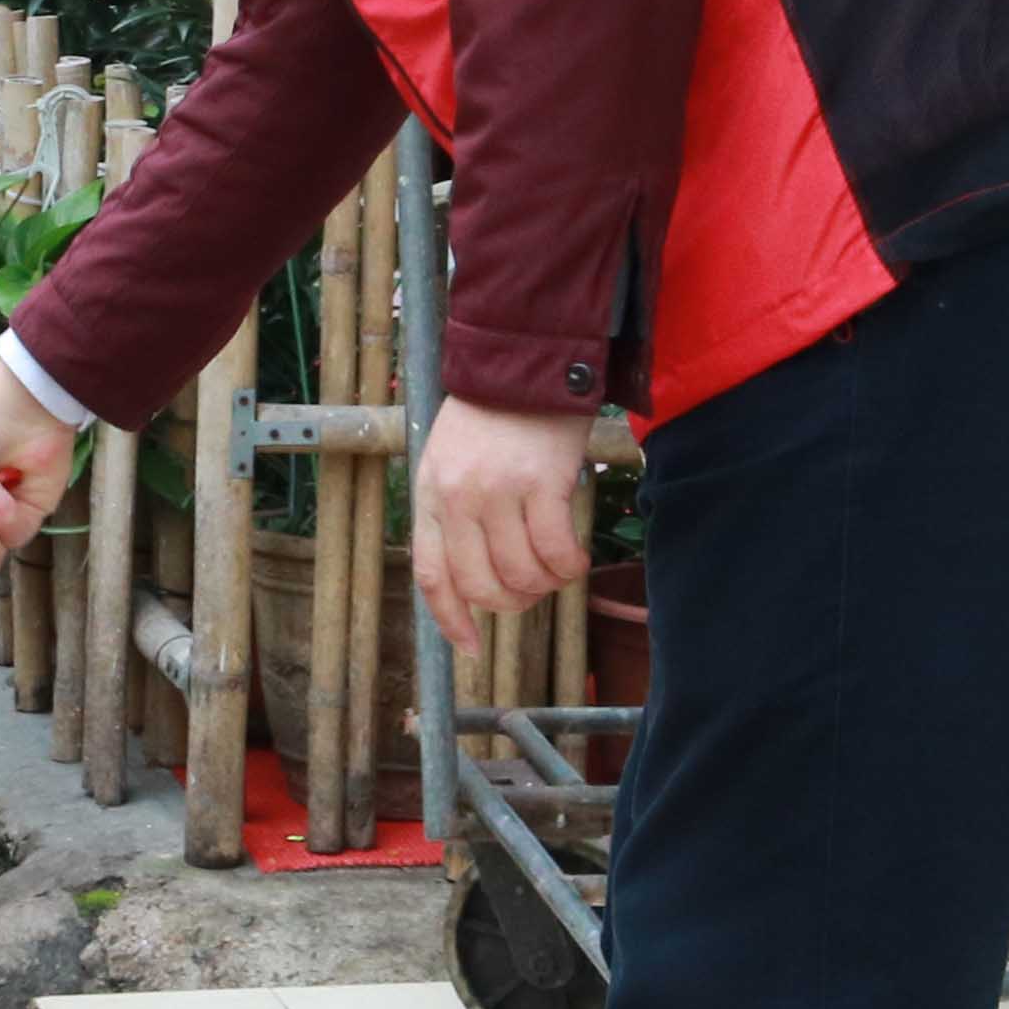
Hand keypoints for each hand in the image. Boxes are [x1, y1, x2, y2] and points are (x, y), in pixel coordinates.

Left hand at [408, 400, 598, 659]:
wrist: (526, 362)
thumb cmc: (491, 417)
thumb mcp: (450, 463)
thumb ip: (455, 514)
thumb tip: (475, 578)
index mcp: (431, 496)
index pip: (433, 576)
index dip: (451, 620)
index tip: (470, 647)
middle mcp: (458, 498)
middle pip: (481, 586)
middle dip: (512, 603)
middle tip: (533, 590)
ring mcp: (498, 492)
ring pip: (522, 576)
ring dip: (546, 585)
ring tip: (558, 568)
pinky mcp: (541, 483)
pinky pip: (557, 552)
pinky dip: (571, 566)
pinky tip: (577, 557)